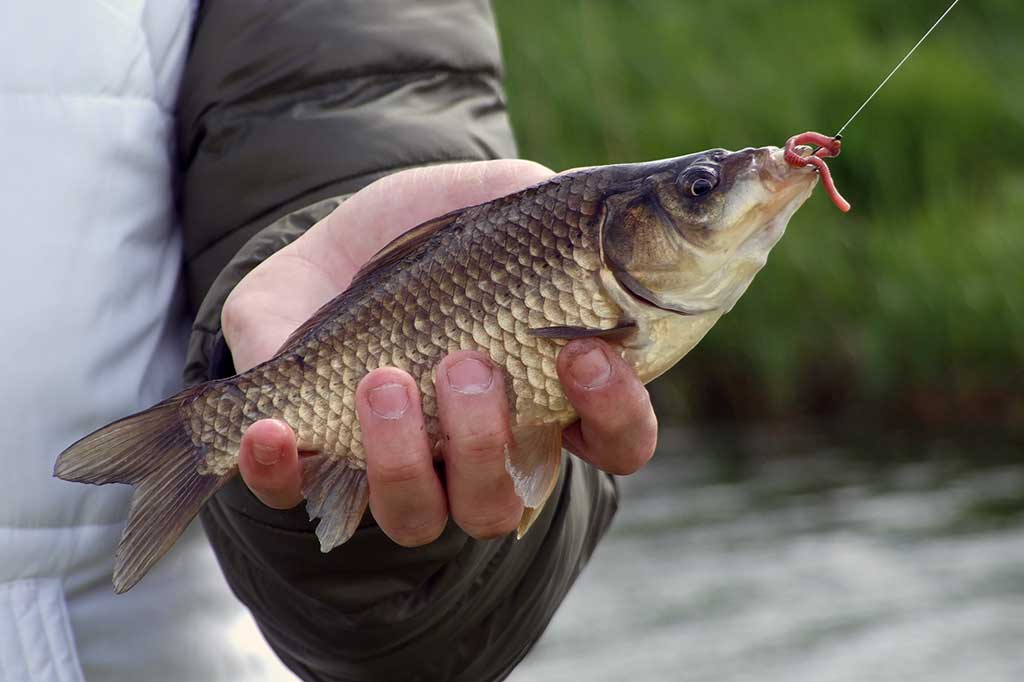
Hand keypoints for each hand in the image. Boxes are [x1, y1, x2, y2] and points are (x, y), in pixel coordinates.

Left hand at [222, 161, 657, 544]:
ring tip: (382, 380)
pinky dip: (280, 471)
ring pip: (414, 514)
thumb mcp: (480, 199)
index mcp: (540, 400)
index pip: (612, 441)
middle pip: (500, 501)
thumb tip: (549, 194)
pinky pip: (291, 497)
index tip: (586, 353)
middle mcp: (475, 454)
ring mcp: (394, 467)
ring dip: (399, 456)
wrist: (330, 245)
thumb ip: (529, 200)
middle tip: (465, 364)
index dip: (612, 414)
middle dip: (484, 442)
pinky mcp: (309, 458)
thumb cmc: (429, 235)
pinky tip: (273, 430)